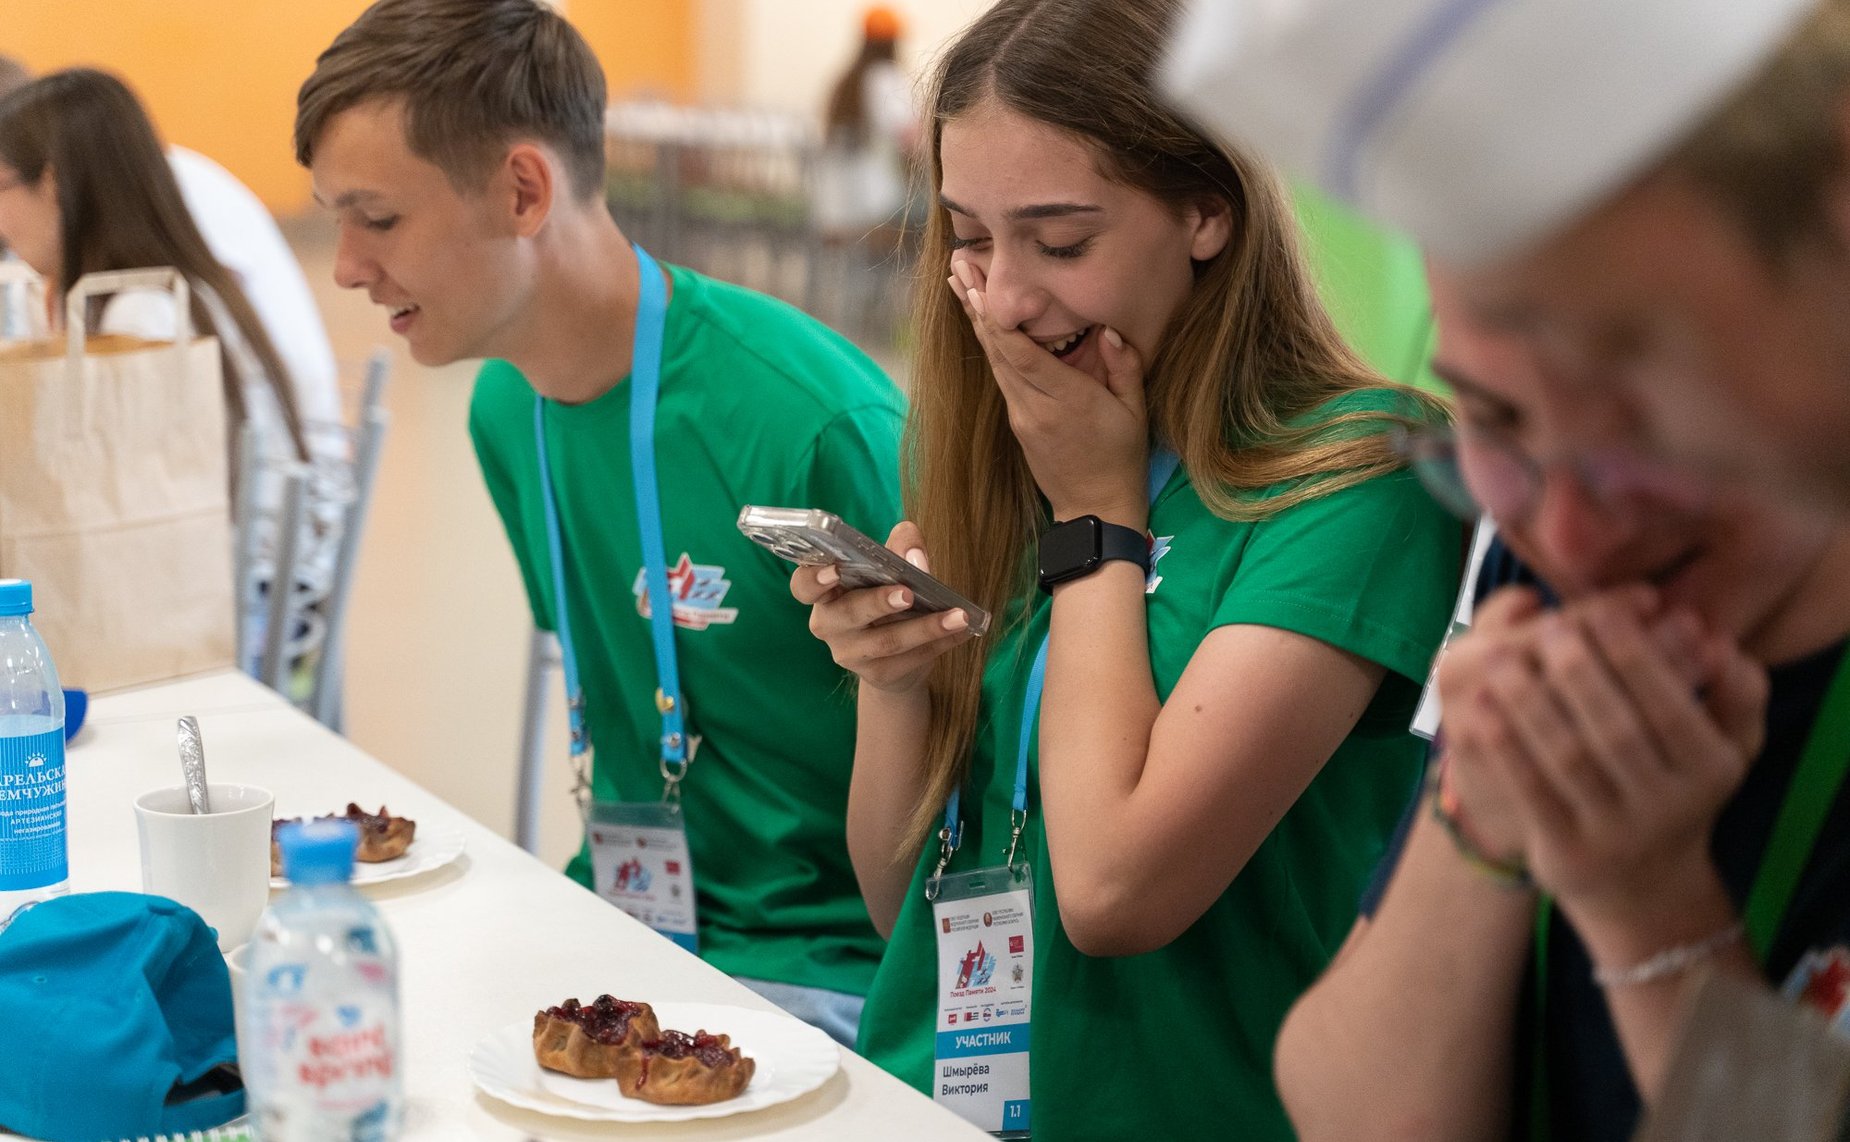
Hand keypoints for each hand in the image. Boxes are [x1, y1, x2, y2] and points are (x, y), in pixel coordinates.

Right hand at [790, 521, 976, 693]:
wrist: (897, 656)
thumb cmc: (887, 596)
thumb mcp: (891, 568)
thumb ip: (900, 548)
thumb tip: (915, 555)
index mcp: (824, 592)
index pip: (803, 586)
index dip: (814, 579)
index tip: (834, 571)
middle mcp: (829, 624)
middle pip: (848, 614)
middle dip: (878, 602)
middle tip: (908, 593)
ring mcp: (850, 653)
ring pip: (885, 641)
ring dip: (925, 627)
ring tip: (958, 616)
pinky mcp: (877, 674)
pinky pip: (910, 658)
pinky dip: (940, 643)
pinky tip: (963, 630)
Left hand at [950, 257, 1148, 526]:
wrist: (1094, 509)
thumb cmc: (1121, 458)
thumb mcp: (1135, 412)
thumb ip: (1124, 368)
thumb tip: (1110, 331)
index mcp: (1066, 401)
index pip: (1022, 354)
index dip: (998, 319)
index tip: (981, 285)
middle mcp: (1034, 407)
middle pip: (997, 349)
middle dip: (977, 304)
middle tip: (958, 264)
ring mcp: (1021, 416)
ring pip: (993, 361)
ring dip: (976, 319)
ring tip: (959, 280)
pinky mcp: (1017, 422)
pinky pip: (1001, 375)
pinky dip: (989, 343)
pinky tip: (981, 319)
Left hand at [1443, 587, 1764, 919]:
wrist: (1643, 881)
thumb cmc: (1677, 783)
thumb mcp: (1726, 744)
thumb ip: (1735, 690)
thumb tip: (1719, 641)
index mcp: (1710, 769)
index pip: (1669, 707)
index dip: (1636, 659)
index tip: (1602, 615)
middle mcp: (1667, 805)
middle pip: (1615, 732)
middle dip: (1579, 674)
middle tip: (1549, 628)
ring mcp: (1614, 833)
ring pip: (1568, 760)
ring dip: (1530, 705)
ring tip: (1500, 659)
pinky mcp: (1566, 850)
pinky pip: (1531, 793)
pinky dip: (1506, 749)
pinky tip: (1482, 708)